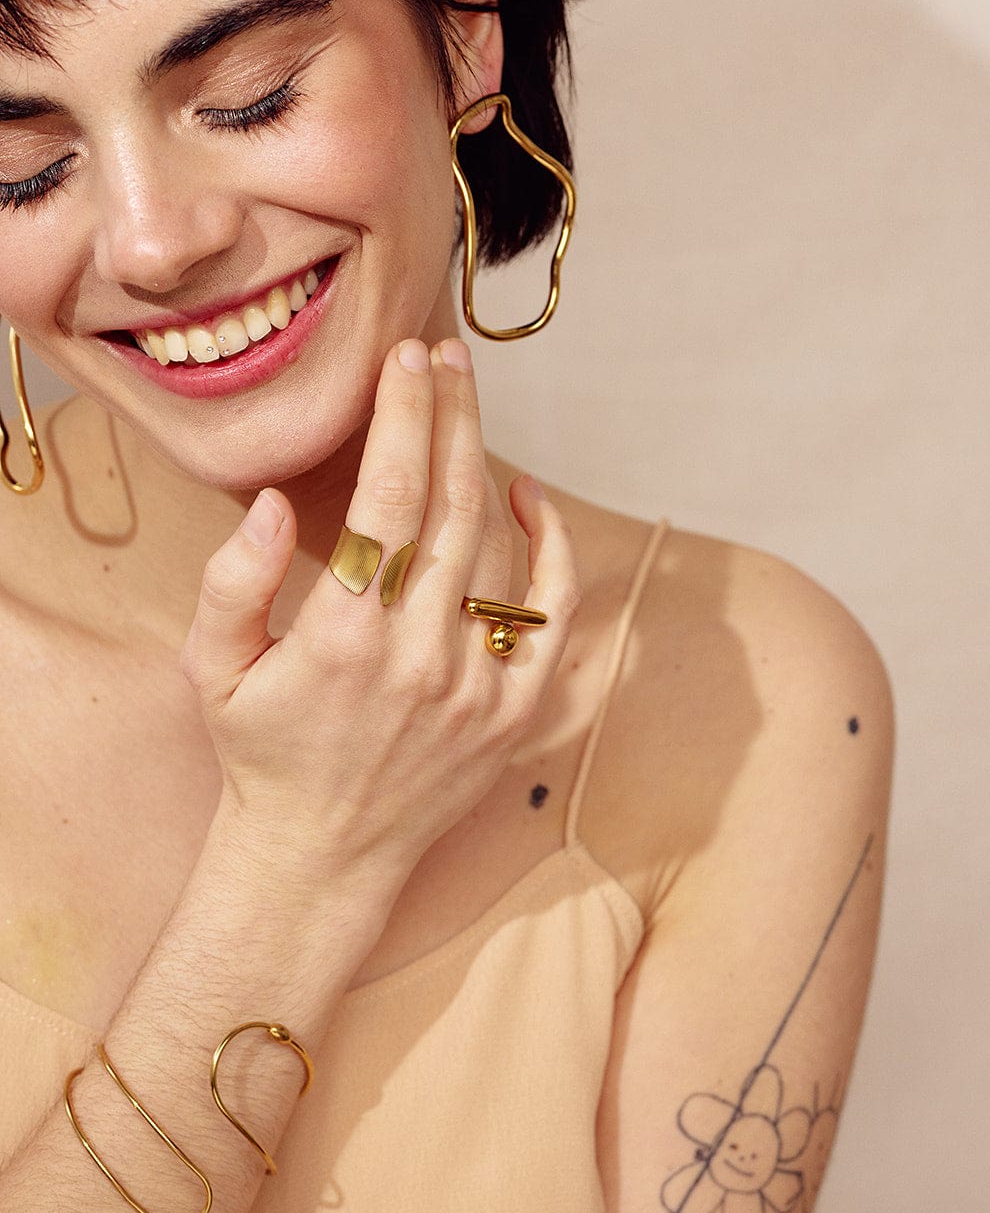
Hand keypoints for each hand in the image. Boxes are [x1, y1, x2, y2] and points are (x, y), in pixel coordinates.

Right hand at [179, 337, 580, 909]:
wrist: (321, 857)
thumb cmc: (262, 754)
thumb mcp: (211, 668)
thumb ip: (233, 579)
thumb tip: (273, 501)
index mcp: (341, 635)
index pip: (389, 494)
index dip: (404, 414)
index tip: (407, 357)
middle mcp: (418, 655)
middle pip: (453, 502)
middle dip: (450, 414)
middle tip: (445, 355)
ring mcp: (476, 687)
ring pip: (499, 547)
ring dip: (486, 462)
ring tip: (468, 404)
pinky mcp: (514, 715)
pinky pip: (553, 618)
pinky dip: (554, 552)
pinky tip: (530, 500)